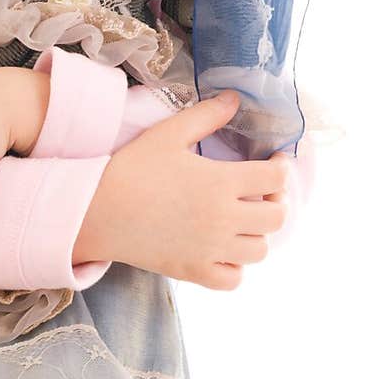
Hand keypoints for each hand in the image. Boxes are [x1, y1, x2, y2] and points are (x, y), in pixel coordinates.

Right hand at [72, 91, 291, 290]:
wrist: (96, 212)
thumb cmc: (132, 169)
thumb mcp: (168, 134)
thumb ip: (206, 115)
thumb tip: (234, 98)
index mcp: (221, 182)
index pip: (276, 178)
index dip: (281, 166)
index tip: (274, 161)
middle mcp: (223, 218)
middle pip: (277, 217)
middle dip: (276, 201)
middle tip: (261, 192)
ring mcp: (210, 249)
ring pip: (260, 250)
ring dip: (258, 234)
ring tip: (242, 221)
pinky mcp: (194, 272)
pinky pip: (234, 279)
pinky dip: (236, 267)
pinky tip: (223, 250)